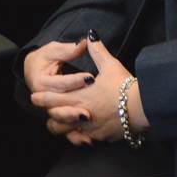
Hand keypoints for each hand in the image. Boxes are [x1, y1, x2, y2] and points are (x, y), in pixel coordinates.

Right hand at [23, 39, 95, 144]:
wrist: (32, 72)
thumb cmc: (44, 59)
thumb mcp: (54, 50)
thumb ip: (70, 48)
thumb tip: (87, 40)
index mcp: (41, 82)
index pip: (60, 83)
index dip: (75, 81)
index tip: (91, 78)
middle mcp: (43, 100)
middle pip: (59, 105)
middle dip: (76, 103)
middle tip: (92, 103)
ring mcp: (51, 111)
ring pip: (60, 121)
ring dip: (73, 120)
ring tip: (88, 118)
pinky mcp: (59, 119)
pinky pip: (66, 132)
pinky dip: (76, 137)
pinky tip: (89, 139)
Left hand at [31, 37, 146, 143]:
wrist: (142, 108)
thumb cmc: (125, 86)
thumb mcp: (110, 65)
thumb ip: (97, 51)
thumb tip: (90, 36)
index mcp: (81, 96)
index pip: (55, 98)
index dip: (43, 98)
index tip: (35, 96)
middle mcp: (82, 115)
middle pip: (56, 118)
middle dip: (48, 112)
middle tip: (42, 109)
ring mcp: (91, 129)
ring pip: (67, 132)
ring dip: (62, 127)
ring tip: (59, 122)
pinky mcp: (101, 137)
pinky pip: (84, 140)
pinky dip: (79, 137)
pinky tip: (81, 133)